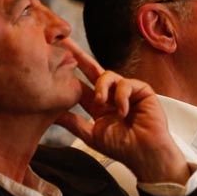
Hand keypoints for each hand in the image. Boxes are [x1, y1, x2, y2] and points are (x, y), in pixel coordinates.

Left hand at [55, 42, 190, 183]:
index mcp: (98, 105)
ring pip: (107, 75)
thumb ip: (73, 123)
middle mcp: (111, 95)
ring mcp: (126, 91)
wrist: (145, 153)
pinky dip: (121, 97)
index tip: (51, 63)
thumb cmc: (122, 148)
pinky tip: (123, 112)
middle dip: (77, 56)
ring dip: (101, 88)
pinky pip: (125, 84)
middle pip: (91, 70)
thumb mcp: (91, 135)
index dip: (67, 75)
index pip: (80, 85)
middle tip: (62, 42)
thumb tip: (51, 114)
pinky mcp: (141, 90)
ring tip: (101, 104)